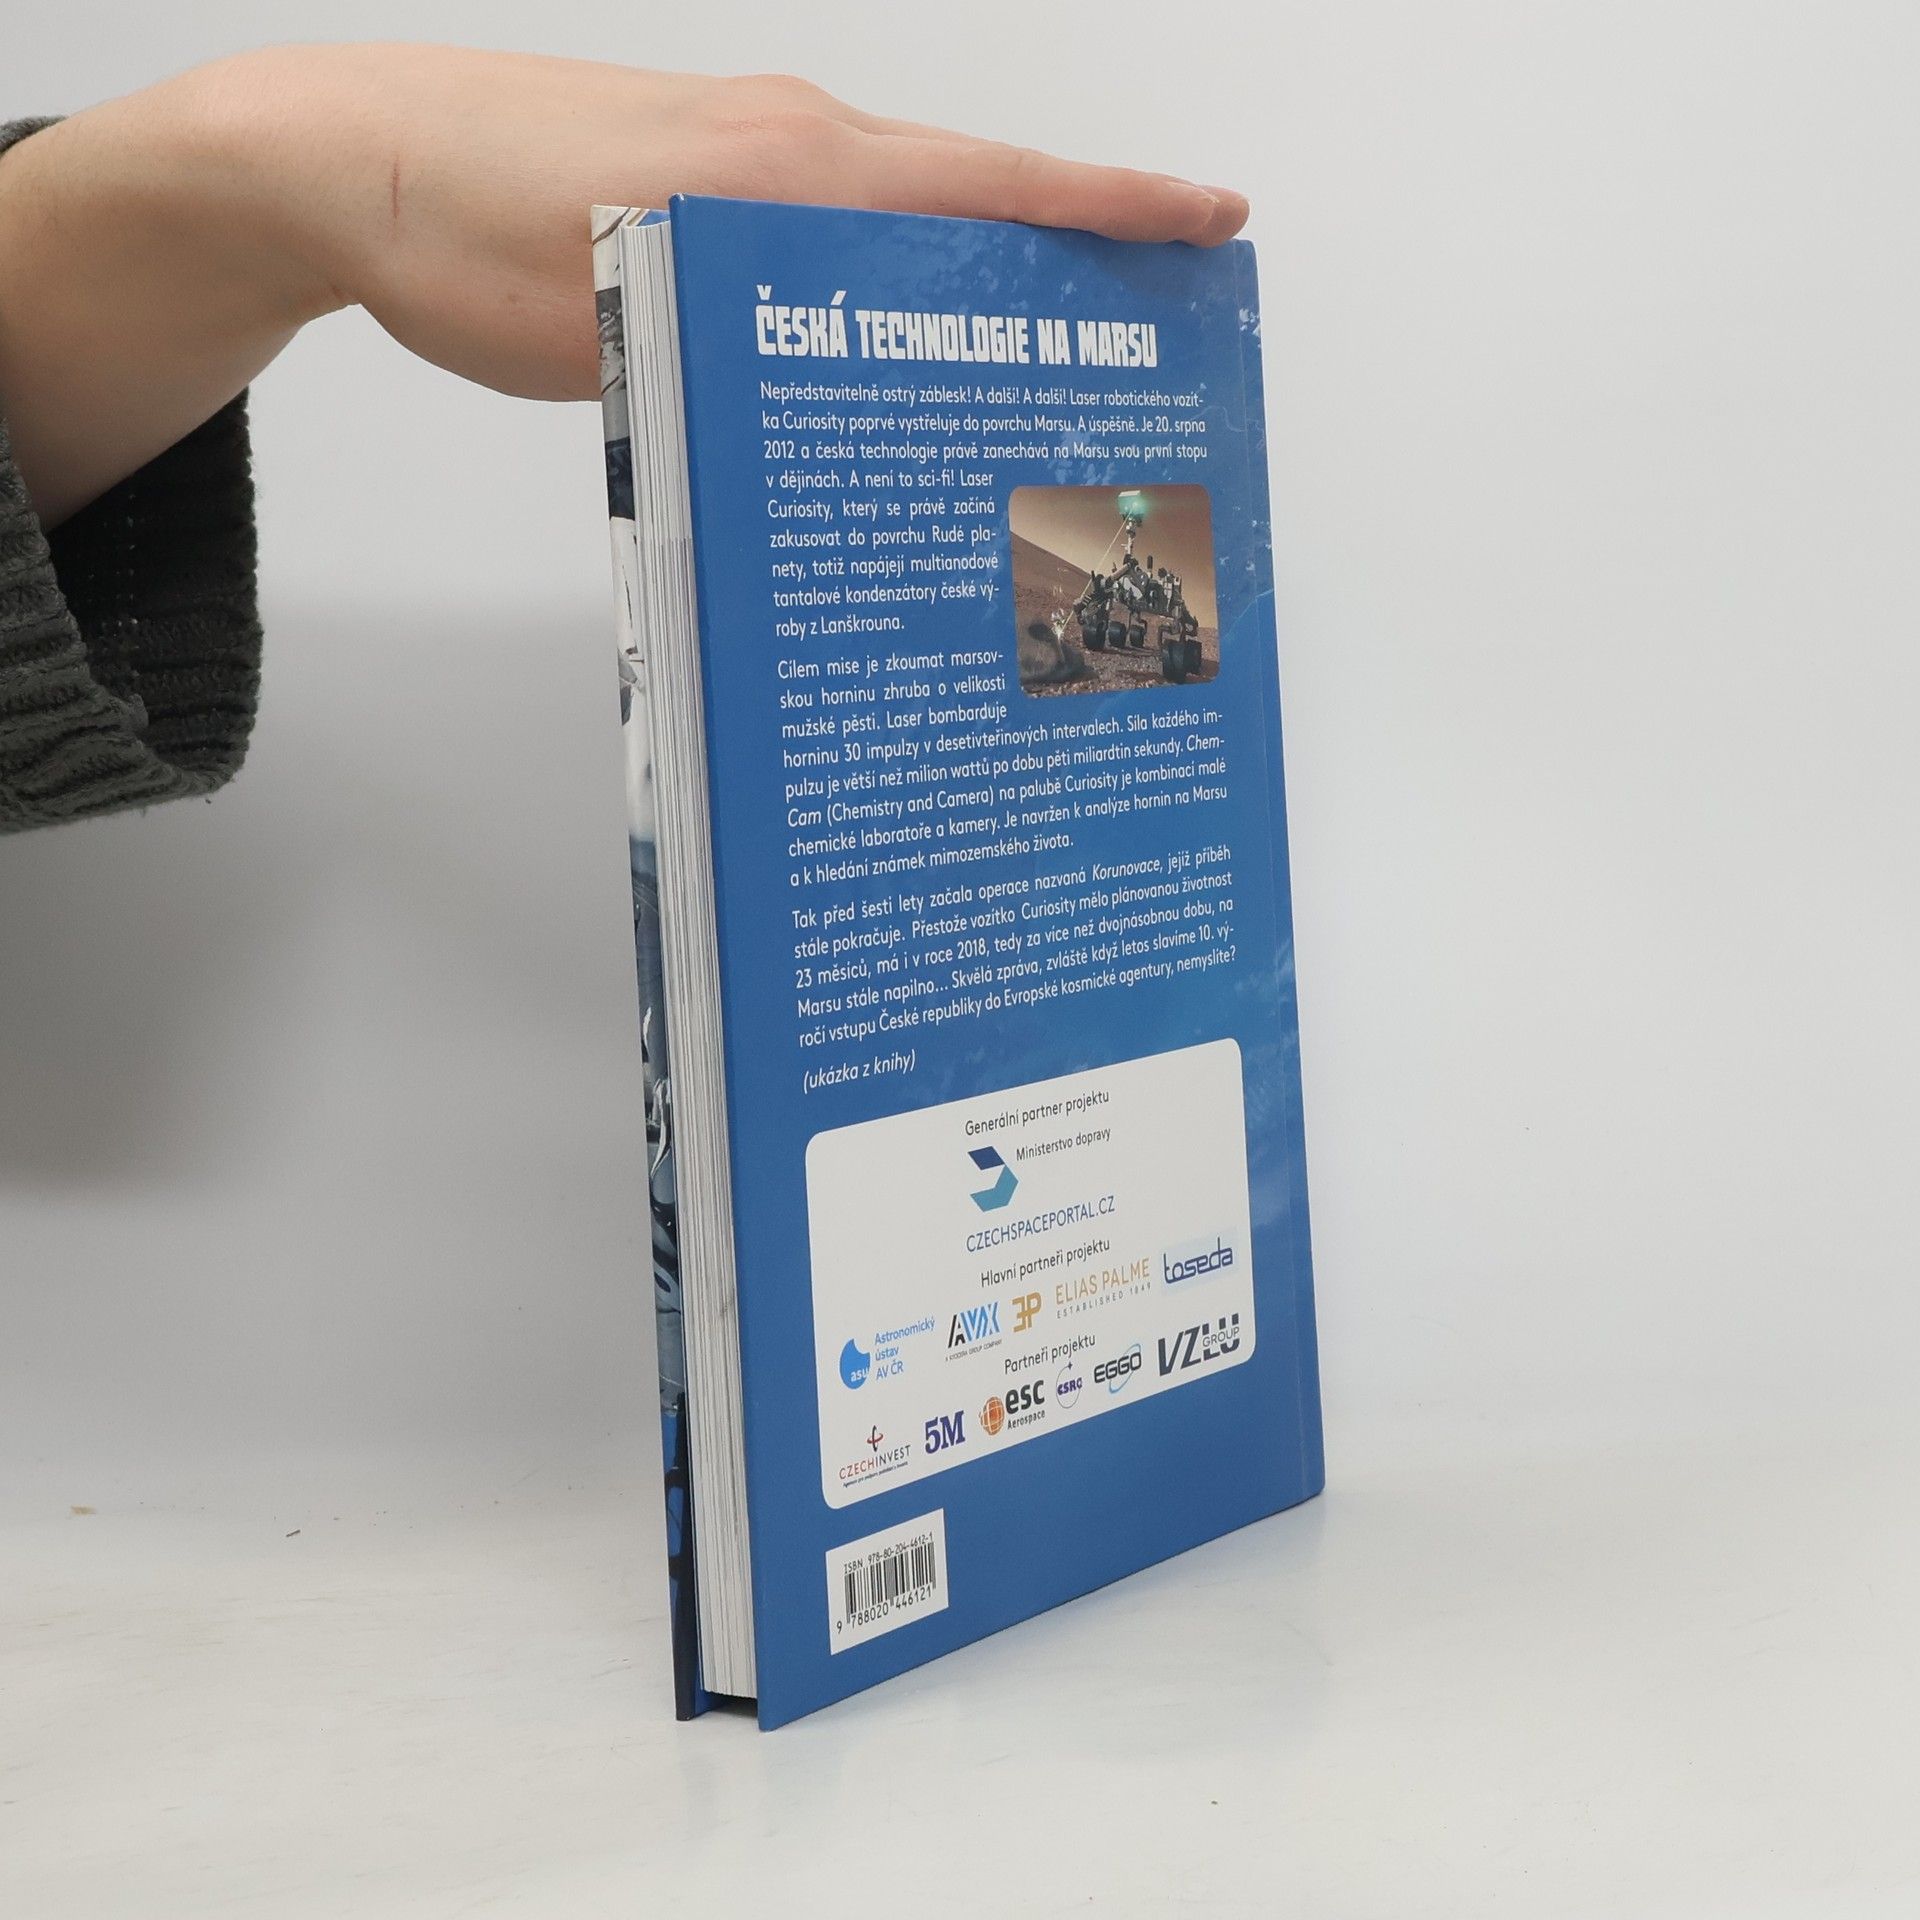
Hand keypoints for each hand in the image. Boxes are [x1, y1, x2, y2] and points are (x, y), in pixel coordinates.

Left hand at [0, 46, 1249, 521]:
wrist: (346, 160)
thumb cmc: (469, 233)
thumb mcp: (618, 319)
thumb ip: (746, 351)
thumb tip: (843, 415)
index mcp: (790, 168)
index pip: (987, 182)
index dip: (1107, 206)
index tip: (1209, 219)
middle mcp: (786, 145)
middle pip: (969, 195)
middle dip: (1073, 249)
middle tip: (1153, 319)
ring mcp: (741, 154)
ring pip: (901, 215)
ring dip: (978, 271)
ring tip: (1045, 347)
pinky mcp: (696, 180)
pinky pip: (828, 224)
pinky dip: (885, 274)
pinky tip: (883, 337)